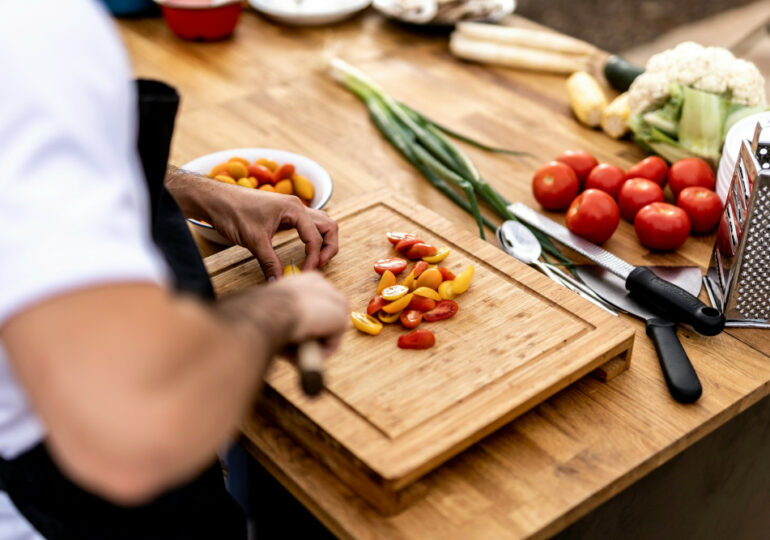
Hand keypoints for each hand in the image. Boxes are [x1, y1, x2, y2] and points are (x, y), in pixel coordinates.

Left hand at [209, 189, 338, 279]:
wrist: (215, 199)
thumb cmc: (232, 212)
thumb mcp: (253, 241)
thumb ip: (269, 262)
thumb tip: (278, 280)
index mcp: (294, 209)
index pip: (315, 237)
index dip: (312, 258)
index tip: (304, 273)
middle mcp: (297, 206)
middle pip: (329, 226)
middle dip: (328, 247)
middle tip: (317, 265)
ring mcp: (292, 208)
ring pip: (321, 223)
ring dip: (323, 241)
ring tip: (314, 259)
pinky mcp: (285, 213)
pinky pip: (308, 224)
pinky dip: (312, 237)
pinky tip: (303, 249)